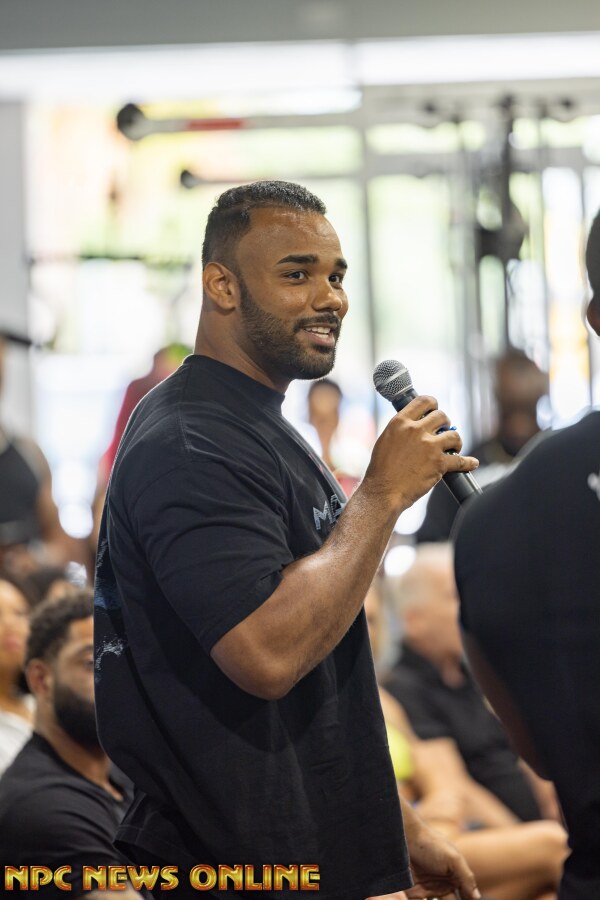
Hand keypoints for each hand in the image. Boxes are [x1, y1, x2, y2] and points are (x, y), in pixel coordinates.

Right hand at [363, 395, 477, 512]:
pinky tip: (471, 463)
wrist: (383, 491)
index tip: (435, 411)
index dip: (433, 405)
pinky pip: (460, 460)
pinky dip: (468, 462)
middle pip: (441, 416)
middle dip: (445, 424)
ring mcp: (429, 446)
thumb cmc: (381, 470)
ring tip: (453, 448)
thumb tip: (416, 425)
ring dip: (455, 442)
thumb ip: (402, 429)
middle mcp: (415, 430)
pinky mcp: (439, 463)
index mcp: (400, 422)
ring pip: (454, 435)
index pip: (424, 401)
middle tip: (443, 432)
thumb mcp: (386, 439)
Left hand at [405, 820, 479, 899]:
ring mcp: (427, 889)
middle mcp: (442, 885)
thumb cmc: (431, 843)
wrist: (404, 834)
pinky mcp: (414, 891)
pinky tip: (419, 894)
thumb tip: (477, 897)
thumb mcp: (453, 858)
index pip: (466, 897)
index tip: (461, 899)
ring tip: (431, 895)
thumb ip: (466, 877)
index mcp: (455, 878)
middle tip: (442, 897)